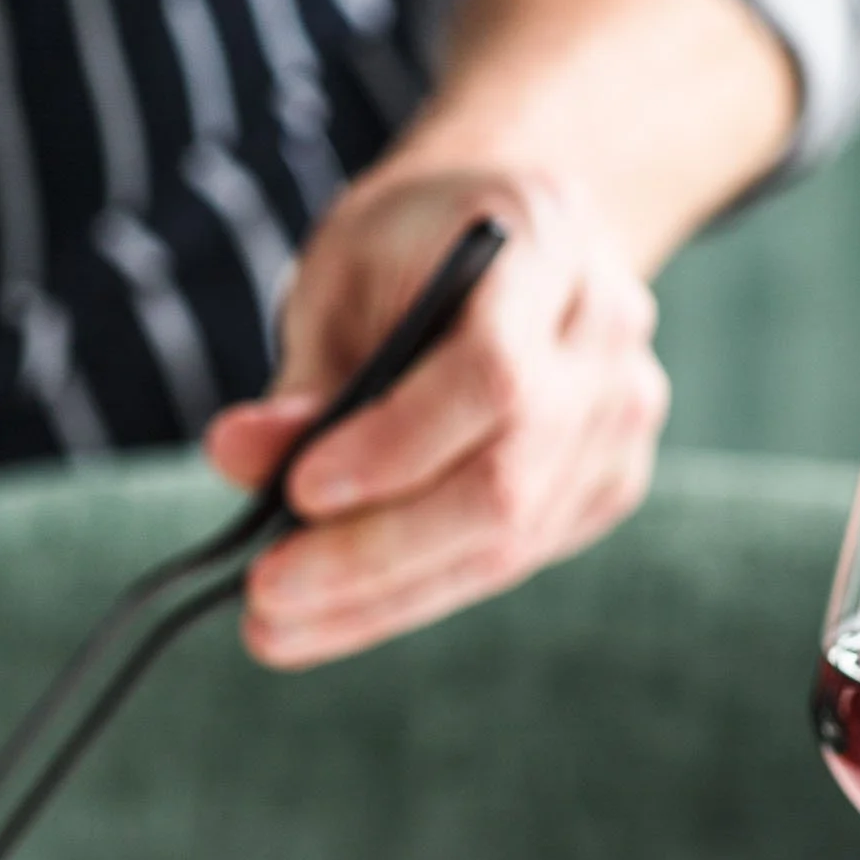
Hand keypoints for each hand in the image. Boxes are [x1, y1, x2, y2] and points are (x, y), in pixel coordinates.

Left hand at [204, 166, 669, 668]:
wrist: (515, 231)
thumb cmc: (415, 246)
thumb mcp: (342, 276)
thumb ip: (305, 375)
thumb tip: (237, 460)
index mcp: (549, 246)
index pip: (491, 375)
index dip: (394, 447)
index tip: (295, 495)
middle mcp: (609, 338)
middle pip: (503, 483)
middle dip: (374, 553)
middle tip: (266, 593)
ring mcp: (622, 419)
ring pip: (506, 544)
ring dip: (383, 599)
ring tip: (278, 627)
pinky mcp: (609, 483)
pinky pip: (510, 560)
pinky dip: (415, 592)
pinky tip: (338, 609)